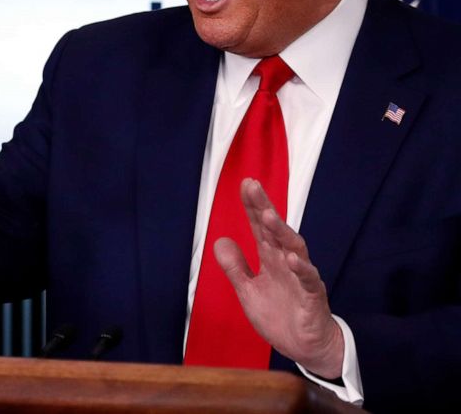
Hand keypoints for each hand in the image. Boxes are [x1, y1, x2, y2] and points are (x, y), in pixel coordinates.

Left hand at [214, 178, 344, 377]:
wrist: (304, 347)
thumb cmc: (280, 316)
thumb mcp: (248, 291)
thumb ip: (235, 267)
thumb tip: (219, 240)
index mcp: (270, 259)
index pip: (259, 227)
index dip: (252, 206)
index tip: (245, 184)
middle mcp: (286, 262)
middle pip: (275, 230)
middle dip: (264, 207)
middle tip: (253, 186)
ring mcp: (300, 277)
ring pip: (294, 248)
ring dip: (282, 232)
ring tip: (269, 216)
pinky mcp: (312, 296)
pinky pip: (309, 279)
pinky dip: (301, 269)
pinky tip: (292, 258)